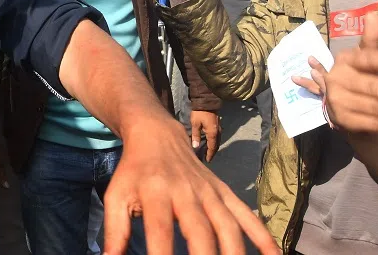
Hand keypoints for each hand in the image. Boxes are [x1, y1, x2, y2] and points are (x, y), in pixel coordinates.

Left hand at [103, 117, 278, 254]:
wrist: (156, 134)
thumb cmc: (134, 171)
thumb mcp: (116, 196)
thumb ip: (114, 232)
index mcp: (155, 192)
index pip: (160, 231)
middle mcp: (186, 191)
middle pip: (200, 231)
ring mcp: (210, 192)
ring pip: (228, 226)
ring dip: (235, 254)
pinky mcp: (225, 191)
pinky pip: (247, 215)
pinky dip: (263, 236)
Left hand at [191, 111, 220, 162]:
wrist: (206, 101)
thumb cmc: (199, 113)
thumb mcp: (195, 124)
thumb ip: (195, 136)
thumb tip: (196, 147)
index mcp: (213, 133)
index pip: (212, 147)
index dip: (209, 154)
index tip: (207, 160)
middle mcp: (218, 132)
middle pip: (216, 145)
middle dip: (212, 152)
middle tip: (207, 158)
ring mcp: (219, 128)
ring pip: (217, 141)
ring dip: (213, 147)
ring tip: (207, 152)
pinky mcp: (217, 125)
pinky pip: (217, 137)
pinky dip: (214, 142)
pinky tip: (209, 143)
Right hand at [292, 13, 377, 138]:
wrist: (339, 105)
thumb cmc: (359, 75)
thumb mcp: (364, 57)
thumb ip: (372, 39)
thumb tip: (374, 14)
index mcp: (345, 60)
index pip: (369, 58)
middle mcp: (338, 79)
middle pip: (375, 88)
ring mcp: (339, 101)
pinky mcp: (344, 120)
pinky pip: (376, 124)